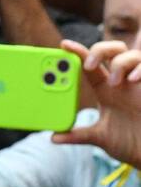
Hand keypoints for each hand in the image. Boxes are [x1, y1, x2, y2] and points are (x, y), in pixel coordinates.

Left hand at [52, 39, 140, 166]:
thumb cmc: (129, 141)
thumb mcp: (99, 137)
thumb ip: (78, 135)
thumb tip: (53, 137)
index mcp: (105, 90)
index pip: (90, 66)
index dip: (77, 53)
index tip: (63, 45)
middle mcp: (121, 82)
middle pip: (112, 50)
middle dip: (99, 50)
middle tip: (89, 65)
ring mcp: (138, 82)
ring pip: (131, 55)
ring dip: (120, 63)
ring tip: (113, 82)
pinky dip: (140, 69)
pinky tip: (133, 79)